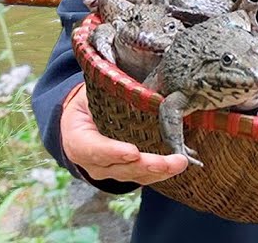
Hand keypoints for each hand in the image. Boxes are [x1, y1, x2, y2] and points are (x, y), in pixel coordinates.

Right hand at [60, 83, 188, 184]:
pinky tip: (177, 166)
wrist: (82, 118)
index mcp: (77, 139)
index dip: (112, 152)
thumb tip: (136, 83)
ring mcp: (108, 170)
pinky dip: (160, 172)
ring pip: (133, 175)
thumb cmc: (88, 102)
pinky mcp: (124, 172)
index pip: (93, 149)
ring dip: (159, 171)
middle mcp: (91, 161)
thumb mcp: (91, 92)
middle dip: (146, 165)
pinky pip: (142, 176)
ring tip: (180, 163)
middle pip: (119, 168)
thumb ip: (110, 90)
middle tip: (170, 162)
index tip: (133, 152)